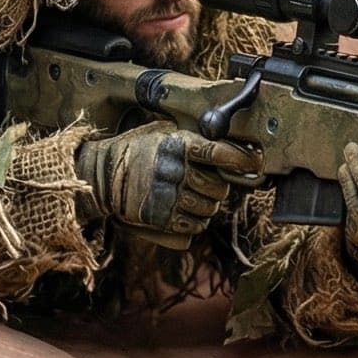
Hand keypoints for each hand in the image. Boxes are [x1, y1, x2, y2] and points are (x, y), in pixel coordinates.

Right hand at [76, 122, 261, 247]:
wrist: (102, 175)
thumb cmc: (136, 150)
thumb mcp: (162, 132)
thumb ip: (192, 139)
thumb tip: (227, 147)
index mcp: (178, 145)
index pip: (219, 153)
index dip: (242, 160)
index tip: (255, 165)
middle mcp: (176, 170)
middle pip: (219, 187)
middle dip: (217, 188)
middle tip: (203, 183)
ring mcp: (170, 196)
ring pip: (210, 208)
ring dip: (205, 205)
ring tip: (189, 196)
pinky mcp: (162, 218)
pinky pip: (196, 225)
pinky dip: (194, 221)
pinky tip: (181, 210)